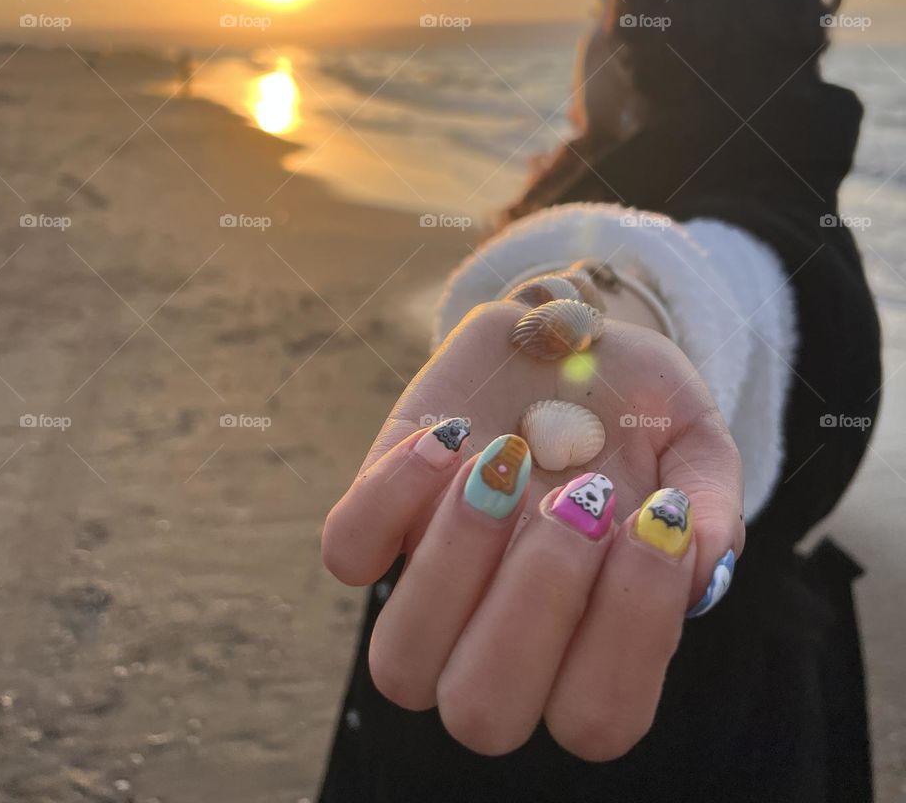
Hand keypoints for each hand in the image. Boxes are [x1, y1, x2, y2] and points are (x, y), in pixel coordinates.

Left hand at [322, 296, 743, 760]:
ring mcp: (435, 583)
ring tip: (507, 465)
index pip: (598, 719)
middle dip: (537, 601)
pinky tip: (448, 437)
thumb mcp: (693, 437)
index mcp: (592, 644)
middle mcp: (504, 638)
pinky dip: (389, 498)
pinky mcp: (381, 515)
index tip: (655, 512)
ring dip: (454, 564)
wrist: (567, 339)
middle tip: (581, 494)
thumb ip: (711, 501)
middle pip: (485, 714)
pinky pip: (347, 552)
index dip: (627, 632)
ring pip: (401, 660)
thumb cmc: (638, 408)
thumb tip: (700, 563)